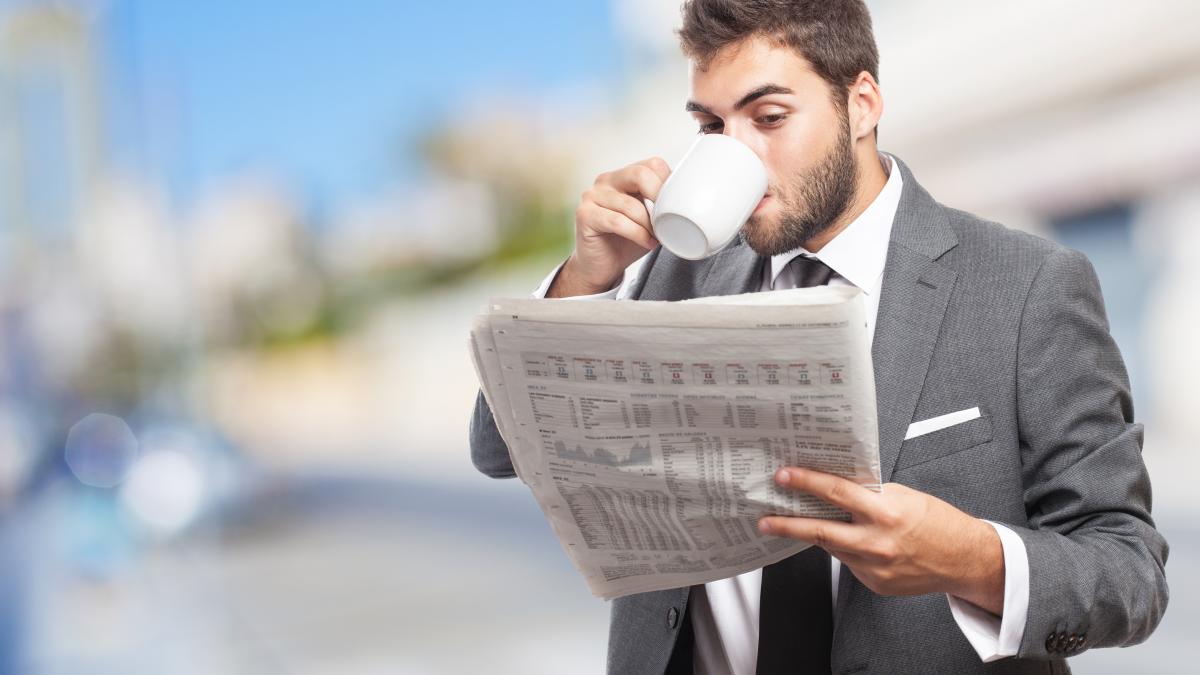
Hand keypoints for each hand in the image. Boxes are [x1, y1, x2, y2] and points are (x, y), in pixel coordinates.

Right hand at [547, 158, 669, 296]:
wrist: (601, 267)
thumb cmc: (627, 242)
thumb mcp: (650, 219)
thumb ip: (662, 204)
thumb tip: (691, 201)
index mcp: (623, 176)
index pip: (651, 164)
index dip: (669, 182)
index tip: (678, 204)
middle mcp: (606, 181)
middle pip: (639, 173)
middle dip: (659, 196)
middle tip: (669, 218)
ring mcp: (592, 196)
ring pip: (630, 204)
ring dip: (649, 224)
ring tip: (657, 237)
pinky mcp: (585, 215)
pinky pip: (617, 221)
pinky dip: (637, 233)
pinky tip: (647, 243)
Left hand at [758, 468, 1005, 614]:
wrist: (965, 559)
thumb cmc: (937, 522)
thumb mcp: (902, 496)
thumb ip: (868, 495)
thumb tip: (834, 488)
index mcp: (885, 512)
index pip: (836, 493)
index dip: (806, 482)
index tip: (784, 477)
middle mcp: (877, 542)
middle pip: (820, 531)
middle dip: (787, 525)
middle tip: (764, 520)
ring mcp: (874, 567)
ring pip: (833, 548)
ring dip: (816, 536)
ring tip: (798, 525)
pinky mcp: (874, 584)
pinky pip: (849, 563)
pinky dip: (846, 550)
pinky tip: (853, 543)